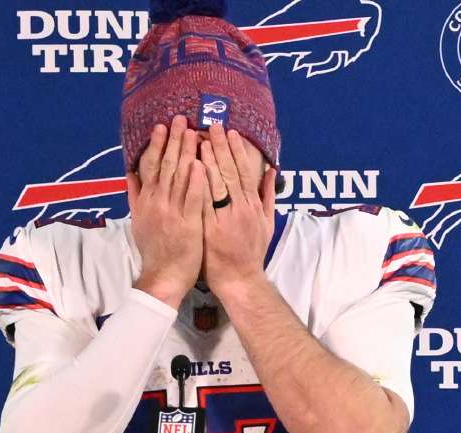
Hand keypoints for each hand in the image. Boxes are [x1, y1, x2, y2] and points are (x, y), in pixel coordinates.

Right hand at [126, 115, 206, 309]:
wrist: (162, 277)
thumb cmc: (154, 250)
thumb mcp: (138, 220)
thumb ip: (135, 195)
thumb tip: (130, 173)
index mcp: (147, 201)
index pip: (151, 166)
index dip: (157, 145)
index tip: (162, 126)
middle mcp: (157, 203)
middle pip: (166, 166)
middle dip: (174, 141)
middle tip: (180, 119)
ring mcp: (172, 213)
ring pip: (179, 178)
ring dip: (186, 153)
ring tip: (193, 132)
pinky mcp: (188, 224)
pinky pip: (192, 199)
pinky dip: (196, 181)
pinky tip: (201, 164)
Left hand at [199, 125, 277, 299]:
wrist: (240, 280)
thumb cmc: (252, 252)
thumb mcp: (267, 223)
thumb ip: (268, 195)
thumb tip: (272, 170)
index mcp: (253, 205)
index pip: (244, 171)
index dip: (236, 151)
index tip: (229, 132)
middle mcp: (241, 208)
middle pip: (229, 172)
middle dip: (220, 147)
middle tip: (212, 126)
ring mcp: (226, 219)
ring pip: (216, 185)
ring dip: (207, 161)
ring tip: (199, 140)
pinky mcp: (211, 229)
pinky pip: (202, 203)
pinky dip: (197, 186)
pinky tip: (189, 171)